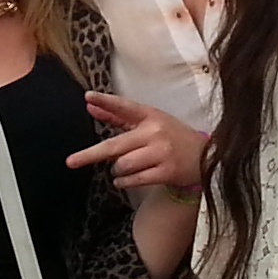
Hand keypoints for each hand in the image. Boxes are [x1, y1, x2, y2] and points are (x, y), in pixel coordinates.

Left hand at [68, 92, 207, 193]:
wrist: (206, 156)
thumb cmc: (172, 136)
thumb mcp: (149, 121)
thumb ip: (118, 116)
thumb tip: (90, 106)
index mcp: (151, 116)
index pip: (125, 107)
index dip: (106, 102)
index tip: (88, 97)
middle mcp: (155, 132)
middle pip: (115, 145)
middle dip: (90, 154)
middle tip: (71, 161)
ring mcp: (161, 153)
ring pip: (123, 165)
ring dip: (117, 169)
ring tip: (124, 168)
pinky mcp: (166, 172)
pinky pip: (134, 179)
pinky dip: (124, 181)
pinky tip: (124, 178)